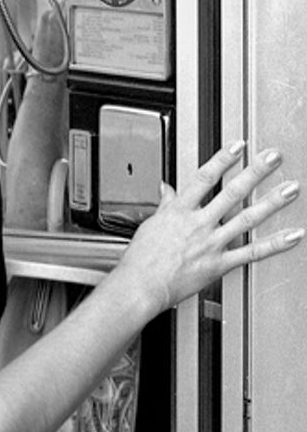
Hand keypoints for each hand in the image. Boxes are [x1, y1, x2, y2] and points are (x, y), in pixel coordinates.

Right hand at [118, 142, 302, 316]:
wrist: (141, 285)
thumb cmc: (141, 259)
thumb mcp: (151, 223)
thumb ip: (165, 204)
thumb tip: (166, 189)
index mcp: (180, 210)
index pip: (205, 177)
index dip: (223, 159)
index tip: (238, 146)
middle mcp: (199, 224)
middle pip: (232, 192)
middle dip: (255, 172)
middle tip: (274, 157)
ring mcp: (211, 243)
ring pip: (247, 218)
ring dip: (272, 202)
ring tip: (290, 189)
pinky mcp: (219, 264)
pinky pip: (251, 253)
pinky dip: (274, 245)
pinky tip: (292, 236)